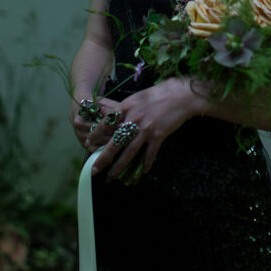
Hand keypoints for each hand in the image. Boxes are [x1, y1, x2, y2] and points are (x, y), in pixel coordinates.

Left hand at [85, 78, 203, 180]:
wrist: (181, 95)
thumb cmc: (159, 93)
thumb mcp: (137, 97)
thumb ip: (125, 109)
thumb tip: (113, 119)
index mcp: (126, 107)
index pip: (106, 124)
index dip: (96, 134)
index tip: (88, 143)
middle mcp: (134, 119)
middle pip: (115, 143)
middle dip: (103, 158)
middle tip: (94, 170)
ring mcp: (146, 129)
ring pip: (129, 152)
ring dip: (119, 167)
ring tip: (111, 177)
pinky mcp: (158, 135)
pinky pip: (149, 154)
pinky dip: (146, 164)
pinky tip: (143, 172)